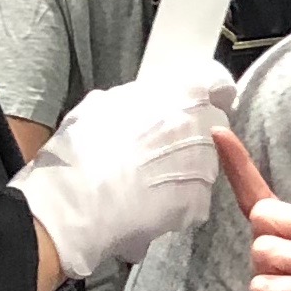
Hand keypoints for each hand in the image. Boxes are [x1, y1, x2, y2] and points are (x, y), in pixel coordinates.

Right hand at [12, 62, 232, 286]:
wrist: (73, 204)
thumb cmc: (78, 153)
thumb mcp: (100, 107)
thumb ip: (134, 100)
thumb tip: (140, 102)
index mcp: (177, 94)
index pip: (217, 84)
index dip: (212, 95)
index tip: (205, 103)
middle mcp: (198, 126)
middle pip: (214, 126)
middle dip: (195, 135)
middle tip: (163, 150)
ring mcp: (202, 166)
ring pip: (207, 165)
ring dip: (187, 171)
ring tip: (149, 183)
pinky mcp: (198, 203)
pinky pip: (196, 199)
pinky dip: (179, 203)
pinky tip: (149, 206)